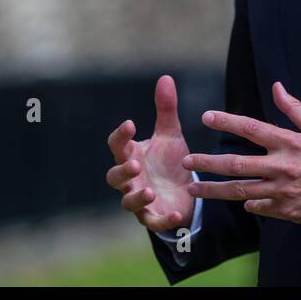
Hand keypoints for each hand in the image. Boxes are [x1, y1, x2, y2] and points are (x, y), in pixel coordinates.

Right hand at [106, 74, 194, 233]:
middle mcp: (132, 178)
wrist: (185, 191)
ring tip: (150, 191)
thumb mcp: (171, 134)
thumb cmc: (170, 161)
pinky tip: (177, 215)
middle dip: (122, 171)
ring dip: (137, 197)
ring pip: (128, 202)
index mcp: (132, 155)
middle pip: (114, 177)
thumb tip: (165, 77)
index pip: (118, 145)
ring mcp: (140, 199)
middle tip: (135, 164)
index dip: (121, 135)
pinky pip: (153, 221)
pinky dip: (163, 220)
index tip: (130, 124)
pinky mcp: (154, 216)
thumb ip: (166, 109)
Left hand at [184, 81, 300, 227]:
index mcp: (290, 143)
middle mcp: (282, 167)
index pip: (251, 128)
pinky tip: (238, 200)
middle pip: (236, 164)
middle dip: (208, 162)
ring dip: (214, 190)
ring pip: (240, 190)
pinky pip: (259, 207)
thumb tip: (276, 87)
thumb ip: (294, 109)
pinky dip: (248, 203)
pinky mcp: (287, 211)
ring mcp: (283, 192)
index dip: (226, 121)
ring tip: (193, 188)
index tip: (206, 117)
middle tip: (186, 160)